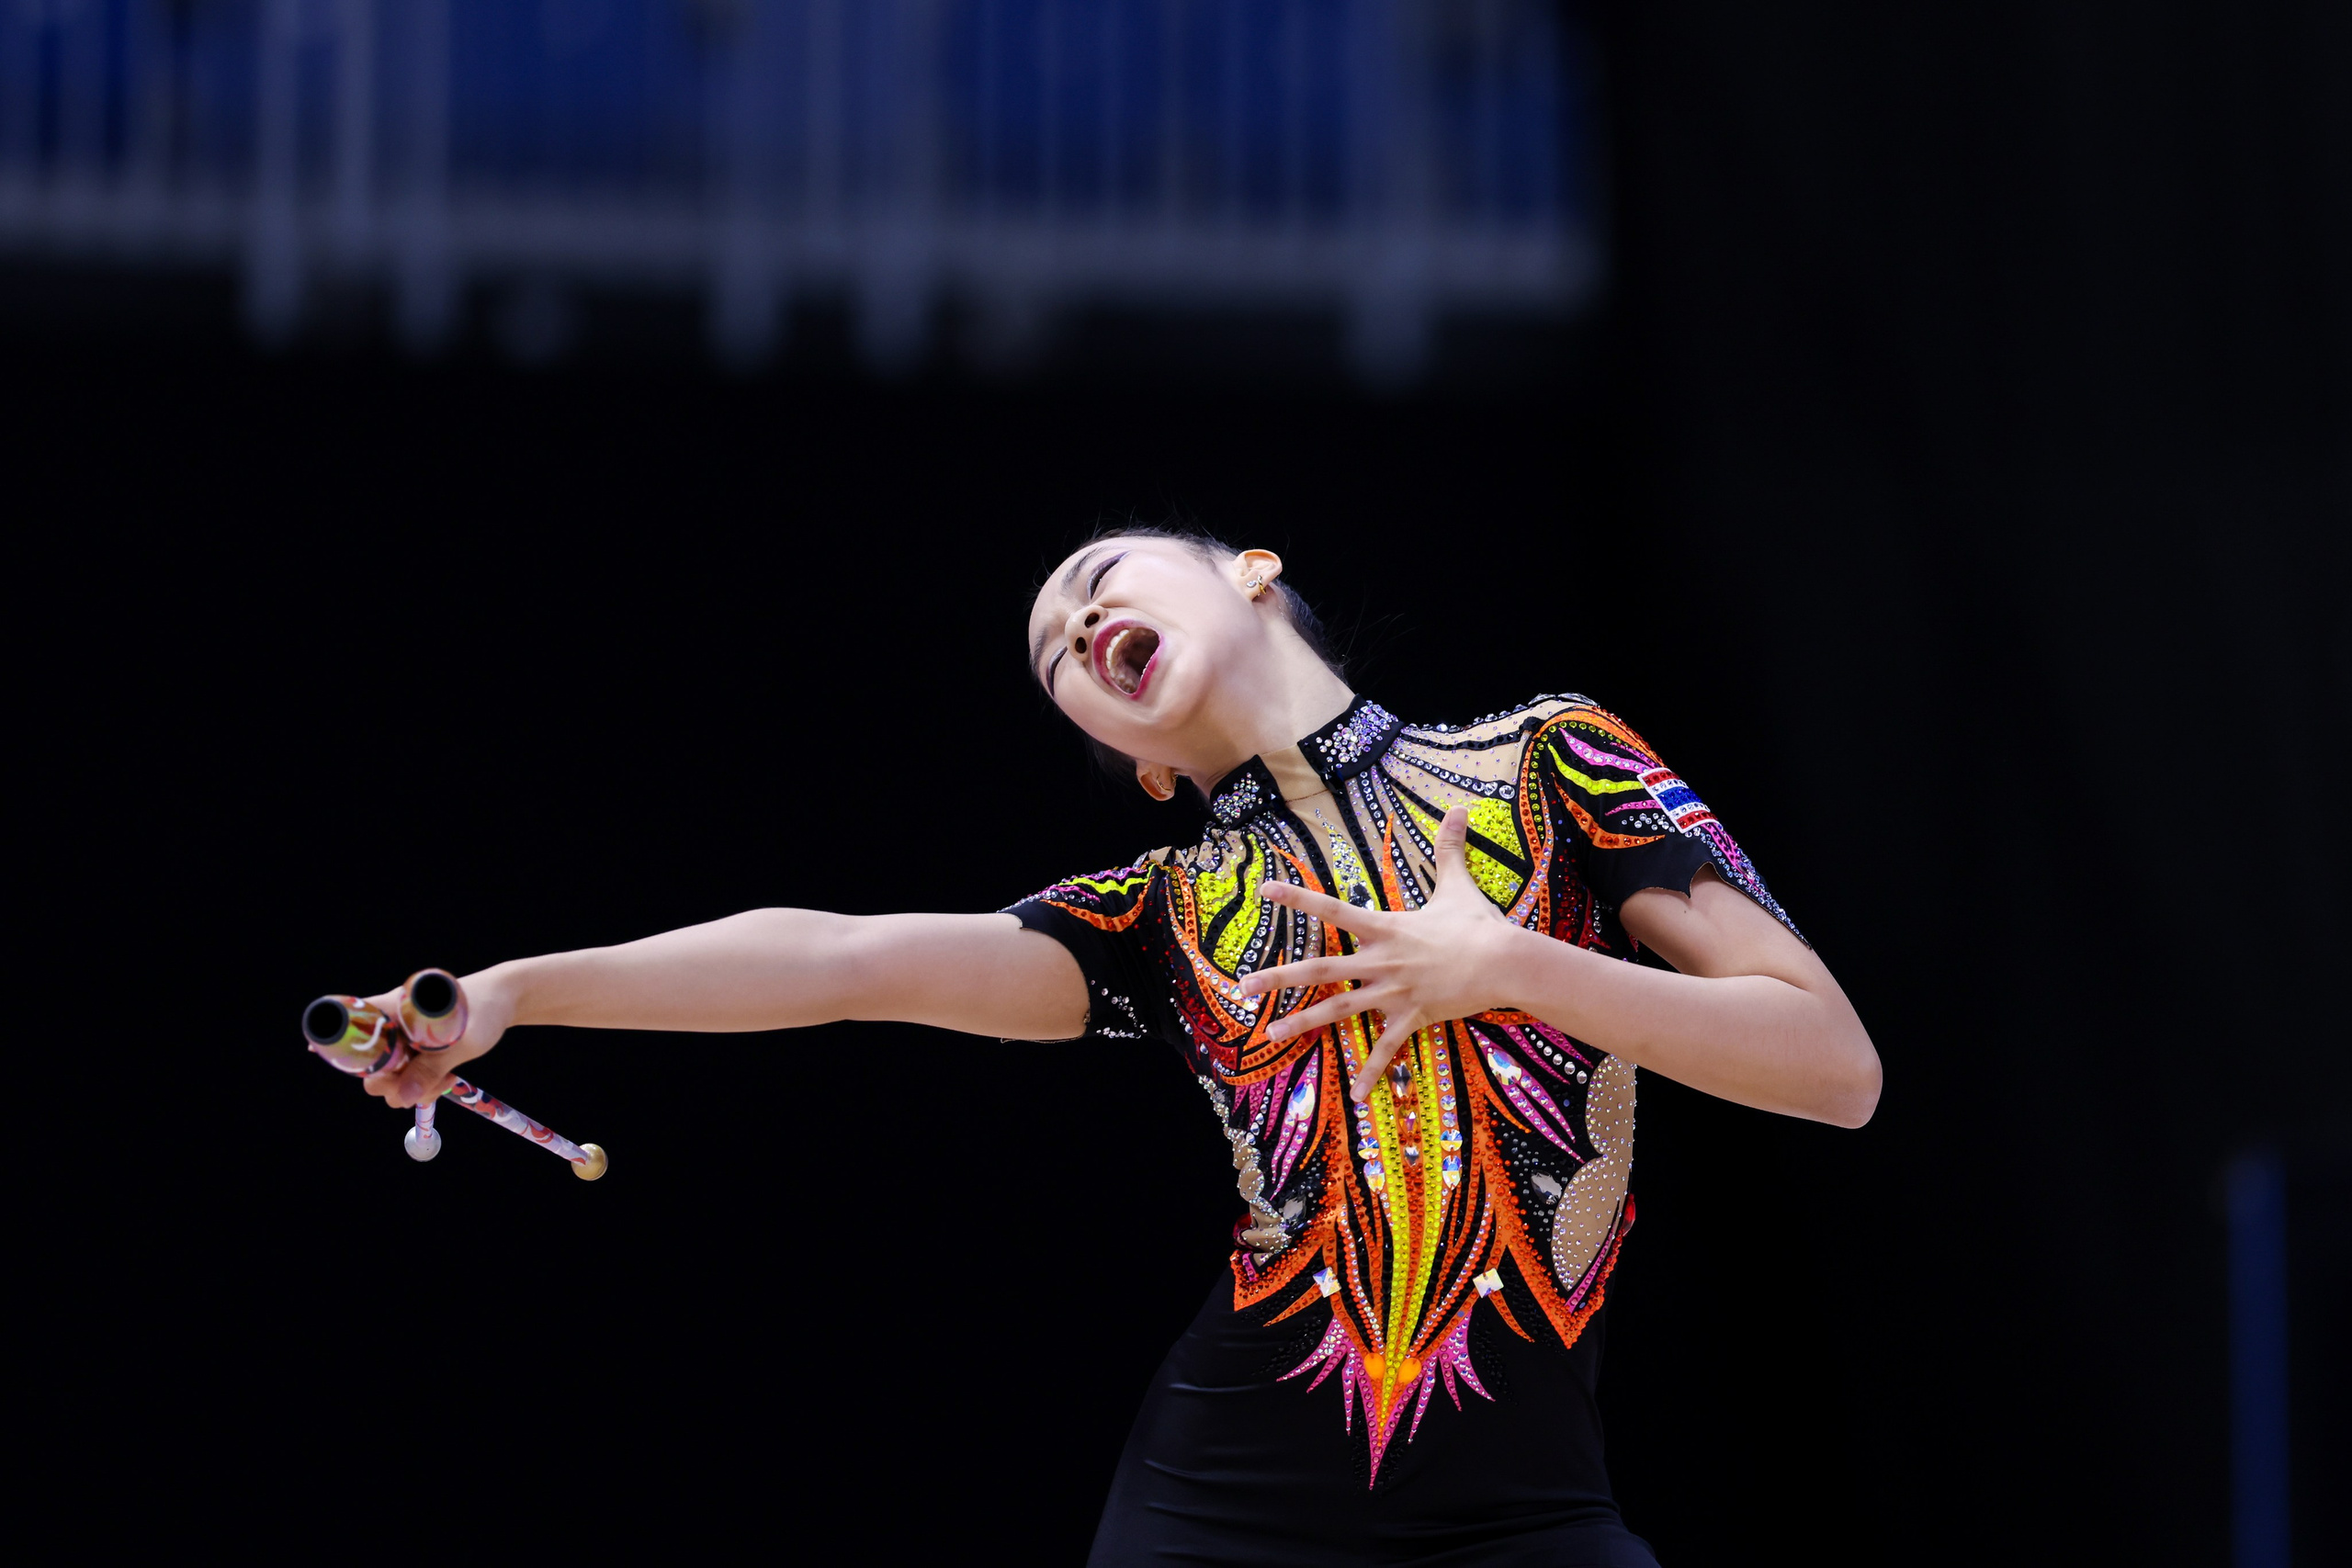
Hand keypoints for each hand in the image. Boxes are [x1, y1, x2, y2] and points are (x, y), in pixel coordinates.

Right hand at [361, 968, 514, 1109]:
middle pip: (367, 1063)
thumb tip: (402, 1098)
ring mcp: (401, 1036)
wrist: (506, 998)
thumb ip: (431, 1069)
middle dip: (391, 1085)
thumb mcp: (463, 1043)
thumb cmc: (485, 1010)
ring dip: (411, 1088)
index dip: (347, 1049)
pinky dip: (420, 1084)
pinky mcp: (413, 1048)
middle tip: (423, 1089)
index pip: (347, 1024)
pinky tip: (445, 1079)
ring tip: (446, 1080)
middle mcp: (390, 1022)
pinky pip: (406, 1075)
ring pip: (388, 1075)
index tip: (366, 1067)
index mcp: (393, 1008)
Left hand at [1237, 806, 1522, 1101]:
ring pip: (1339, 1010)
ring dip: (1303, 1022)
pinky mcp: (1412, 1017)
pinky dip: (1372, 1071)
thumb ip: (1451, 848)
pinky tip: (1355, 1093)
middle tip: (1243, 985)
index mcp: (1386, 927)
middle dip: (1279, 977)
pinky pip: (1387, 1048)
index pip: (1332, 910)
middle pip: (1321, 969)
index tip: (1264, 891)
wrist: (1505, 963)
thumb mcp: (1459, 884)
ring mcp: (1394, 993)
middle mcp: (1381, 961)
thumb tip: (1462, 808)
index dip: (1297, 899)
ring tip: (1270, 1033)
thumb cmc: (1479, 923)